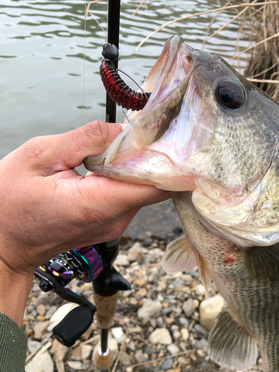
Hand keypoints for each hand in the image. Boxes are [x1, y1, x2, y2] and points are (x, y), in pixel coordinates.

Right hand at [0, 121, 169, 322]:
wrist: (4, 243)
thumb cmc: (11, 204)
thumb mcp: (39, 157)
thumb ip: (85, 139)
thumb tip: (122, 129)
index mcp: (98, 204)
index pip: (157, 184)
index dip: (168, 158)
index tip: (166, 132)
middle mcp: (115, 219)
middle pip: (155, 184)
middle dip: (152, 155)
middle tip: (140, 128)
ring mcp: (115, 224)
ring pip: (144, 189)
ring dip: (136, 164)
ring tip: (117, 145)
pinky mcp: (111, 223)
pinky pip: (130, 195)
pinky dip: (126, 176)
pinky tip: (108, 163)